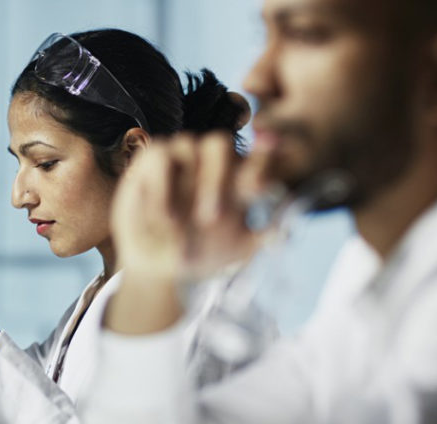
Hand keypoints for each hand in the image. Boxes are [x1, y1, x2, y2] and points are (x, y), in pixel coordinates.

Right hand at [106, 133, 269, 333]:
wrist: (160, 267)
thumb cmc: (202, 253)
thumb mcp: (237, 250)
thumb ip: (262, 237)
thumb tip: (285, 230)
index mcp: (236, 179)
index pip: (255, 158)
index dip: (262, 159)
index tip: (261, 182)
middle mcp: (208, 163)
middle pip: (220, 144)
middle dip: (217, 178)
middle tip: (212, 217)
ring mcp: (179, 160)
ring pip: (189, 143)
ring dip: (181, 186)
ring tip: (178, 223)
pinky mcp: (150, 162)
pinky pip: (159, 155)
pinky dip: (161, 185)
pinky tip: (163, 216)